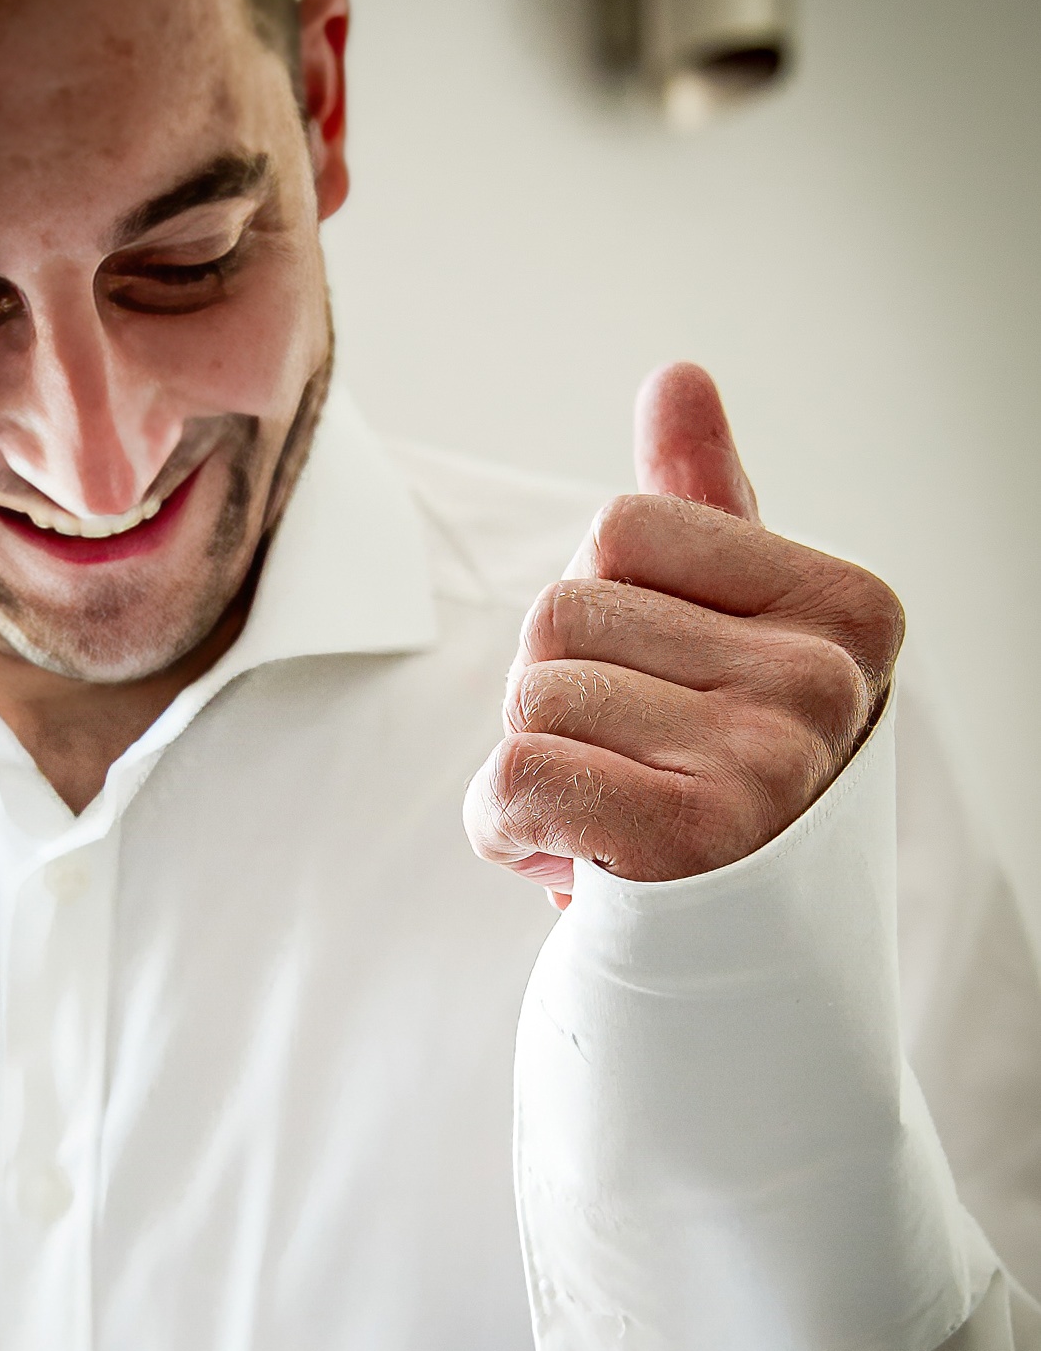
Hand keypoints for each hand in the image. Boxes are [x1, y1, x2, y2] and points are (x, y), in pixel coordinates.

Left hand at [464, 363, 904, 894]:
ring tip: (608, 823)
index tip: (660, 699)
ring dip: (531, 770)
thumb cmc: (719, 791)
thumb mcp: (725, 643)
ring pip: (530, 693)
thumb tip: (678, 377)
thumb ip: (704, 514)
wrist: (739, 973)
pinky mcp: (695, 839)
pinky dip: (503, 829)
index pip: (623, 525)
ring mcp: (769, 758)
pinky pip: (514, 776)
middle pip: (564, 609)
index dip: (602, 616)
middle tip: (627, 774)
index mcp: (846, 610)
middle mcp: (825, 680)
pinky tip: (569, 865)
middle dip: (557, 697)